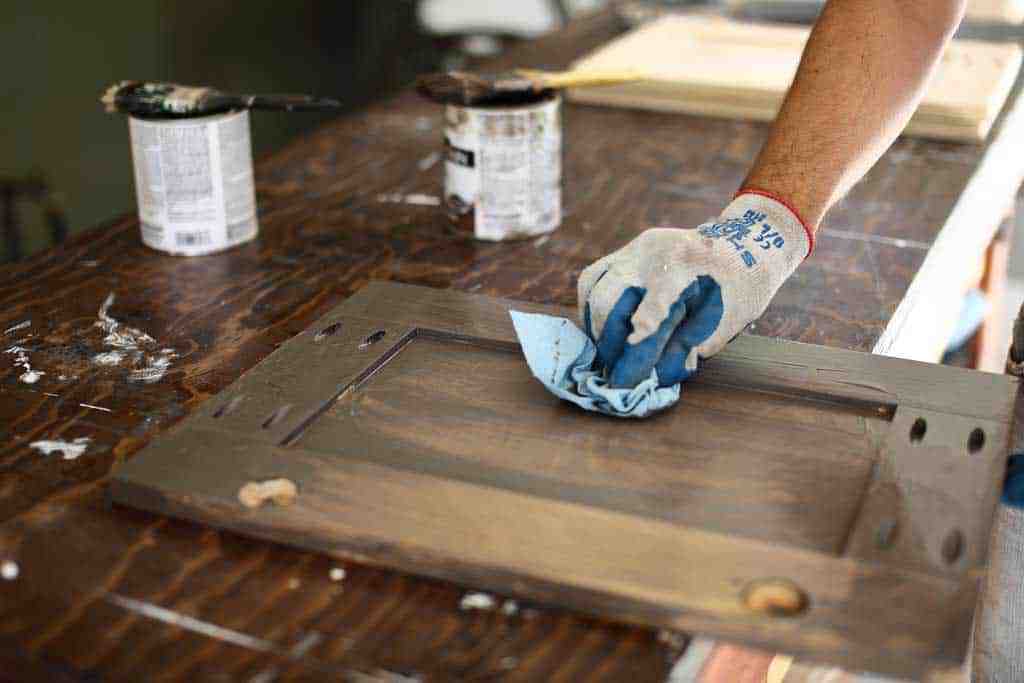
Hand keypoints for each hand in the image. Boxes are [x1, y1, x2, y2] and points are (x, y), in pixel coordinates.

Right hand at [577, 192, 810, 387]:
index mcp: (683, 270)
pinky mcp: (628, 250)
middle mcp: (652, 253)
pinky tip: (605, 326)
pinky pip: (595, 278)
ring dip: (593, 323)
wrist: (750, 241)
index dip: (632, 354)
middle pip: (605, 300)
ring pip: (592, 286)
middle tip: (611, 366)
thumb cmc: (741, 289)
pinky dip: (593, 305)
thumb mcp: (724, 325)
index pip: (645, 318)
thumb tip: (650, 377)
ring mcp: (636, 248)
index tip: (623, 381)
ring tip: (606, 348)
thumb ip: (686, 349)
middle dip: (605, 340)